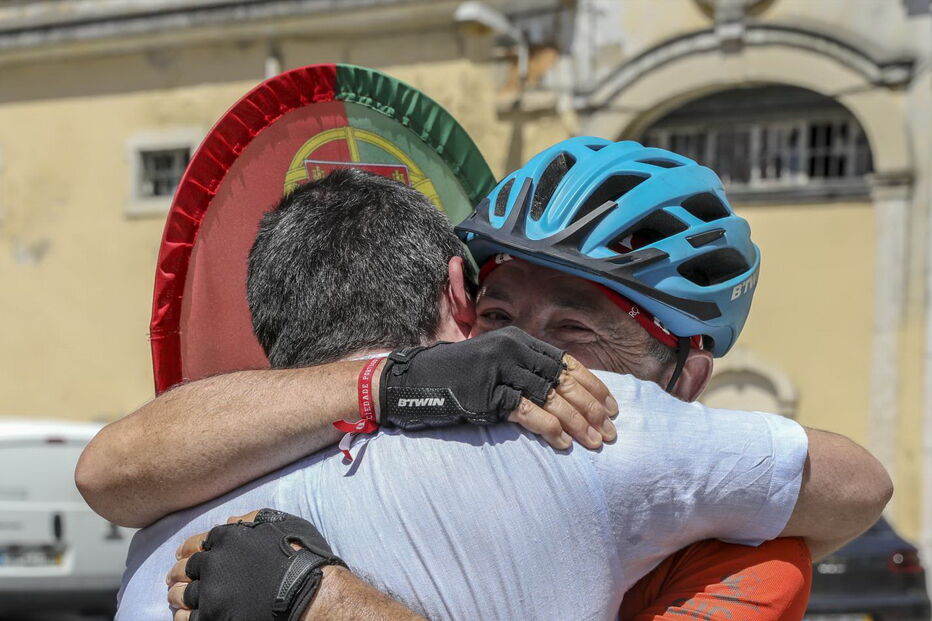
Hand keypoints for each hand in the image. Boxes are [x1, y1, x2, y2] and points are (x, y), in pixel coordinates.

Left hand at [167, 509, 344, 620]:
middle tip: (174, 576)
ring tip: (175, 596)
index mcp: (227, 537)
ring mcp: (211, 592)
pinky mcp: (212, 618)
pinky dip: (182, 616)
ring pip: (182, 593)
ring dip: (177, 594)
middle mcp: (213, 562)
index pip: (197, 542)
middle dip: (179, 571)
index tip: (183, 554)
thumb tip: (230, 521)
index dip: (189, 549)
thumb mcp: (280, 524)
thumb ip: (252, 519)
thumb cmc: (301, 556)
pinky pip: (187, 619)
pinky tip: (183, 615)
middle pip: (186, 568)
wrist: (309, 592)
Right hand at [379, 326, 616, 449]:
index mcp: (518, 340)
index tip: (611, 407)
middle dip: (592, 408)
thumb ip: (524, 371)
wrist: (410, 382)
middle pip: (564, 380)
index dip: (593, 385)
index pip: (566, 362)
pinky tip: (563, 445)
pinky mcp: (488, 393)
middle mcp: (512, 350)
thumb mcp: (494, 365)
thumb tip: (563, 394)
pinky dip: (550, 429)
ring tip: (595, 443)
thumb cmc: (455, 378)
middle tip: (611, 431)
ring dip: (578, 423)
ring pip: (552, 397)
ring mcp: (500, 370)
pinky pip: (529, 412)